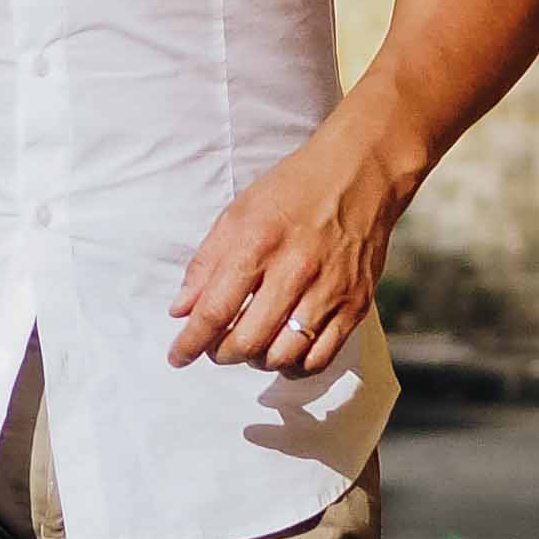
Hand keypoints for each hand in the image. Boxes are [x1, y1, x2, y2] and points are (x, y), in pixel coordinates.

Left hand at [167, 110, 425, 372]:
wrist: (360, 173)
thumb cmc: (292, 190)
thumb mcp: (238, 213)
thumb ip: (206, 263)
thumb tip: (181, 310)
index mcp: (257, 243)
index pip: (215, 310)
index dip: (191, 342)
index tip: (178, 357)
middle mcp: (294, 270)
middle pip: (248, 340)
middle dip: (221, 354)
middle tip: (215, 349)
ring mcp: (329, 290)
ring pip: (283, 355)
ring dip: (257, 361)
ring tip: (250, 347)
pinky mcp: (356, 303)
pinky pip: (320, 357)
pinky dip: (295, 366)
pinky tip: (284, 353)